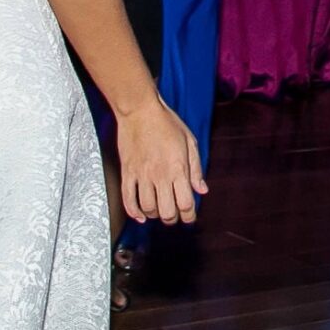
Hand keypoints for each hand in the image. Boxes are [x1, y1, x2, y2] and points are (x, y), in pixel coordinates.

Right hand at [115, 98, 206, 223]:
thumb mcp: (190, 142)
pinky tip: (141, 216)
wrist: (140, 110)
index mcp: (178, 168)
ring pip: (148, 209)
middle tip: (175, 215)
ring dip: (155, 214)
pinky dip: (134, 212)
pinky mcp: (127, 172)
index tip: (190, 217)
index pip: (185, 204)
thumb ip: (196, 169)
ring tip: (160, 210)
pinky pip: (128, 199)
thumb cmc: (167, 123)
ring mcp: (142, 175)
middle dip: (173, 219)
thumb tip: (202, 190)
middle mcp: (160, 175)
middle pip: (167, 212)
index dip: (189, 216)